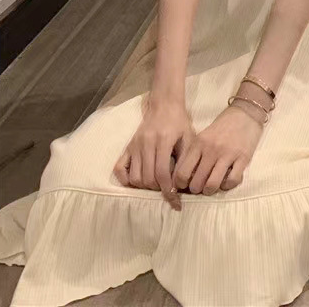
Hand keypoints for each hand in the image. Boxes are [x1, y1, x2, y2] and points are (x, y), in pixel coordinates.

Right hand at [113, 96, 193, 210]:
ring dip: (144, 186)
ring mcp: (134, 146)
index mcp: (163, 141)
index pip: (162, 174)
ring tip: (155, 184)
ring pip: (134, 178)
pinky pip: (119, 169)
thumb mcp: (189, 138)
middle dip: (157, 189)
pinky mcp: (127, 147)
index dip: (168, 191)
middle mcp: (146, 144)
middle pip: (147, 179)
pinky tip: (138, 181)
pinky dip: (126, 180)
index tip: (175, 202)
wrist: (165, 105)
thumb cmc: (180, 123)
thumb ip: (186, 160)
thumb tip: (183, 185)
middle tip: (166, 189)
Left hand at [172, 101, 264, 196]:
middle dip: (196, 189)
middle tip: (200, 187)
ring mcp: (228, 154)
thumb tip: (186, 176)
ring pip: (212, 185)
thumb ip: (195, 153)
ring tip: (211, 188)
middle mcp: (211, 149)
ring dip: (210, 191)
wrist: (246, 112)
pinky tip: (227, 180)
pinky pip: (232, 181)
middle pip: (196, 182)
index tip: (185, 184)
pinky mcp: (243, 157)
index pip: (182, 172)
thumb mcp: (204, 135)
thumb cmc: (223, 125)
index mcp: (199, 143)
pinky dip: (228, 186)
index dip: (181, 184)